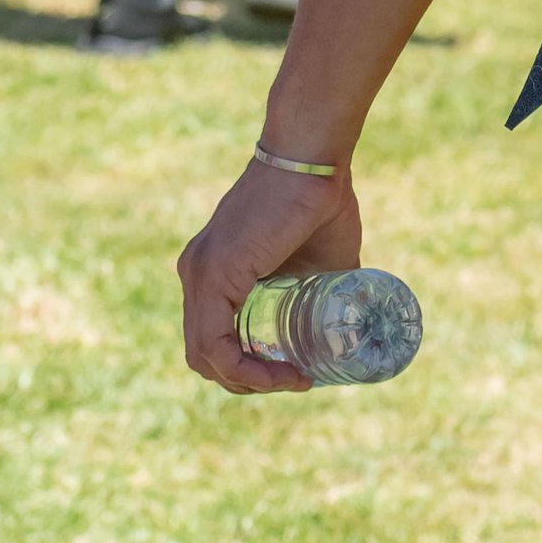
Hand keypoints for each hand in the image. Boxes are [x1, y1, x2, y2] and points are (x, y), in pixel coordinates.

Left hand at [179, 158, 363, 394]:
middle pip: (203, 356)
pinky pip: (214, 343)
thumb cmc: (322, 202)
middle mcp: (194, 274)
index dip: (248, 369)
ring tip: (293, 379)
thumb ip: (321, 291)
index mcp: (211, 272)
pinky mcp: (212, 274)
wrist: (313, 161)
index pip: (211, 341)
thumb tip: (347, 325)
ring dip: (250, 380)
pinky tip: (282, 371)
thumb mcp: (322, 264)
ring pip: (204, 356)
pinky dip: (245, 369)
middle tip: (294, 379)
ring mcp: (198, 274)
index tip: (293, 372)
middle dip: (249, 381)